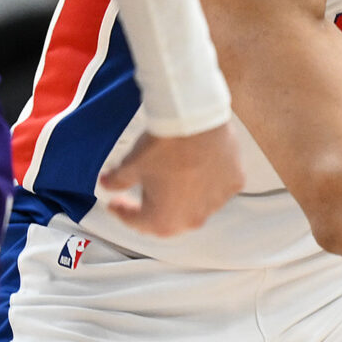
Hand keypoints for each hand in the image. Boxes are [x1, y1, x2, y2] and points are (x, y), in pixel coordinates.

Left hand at [98, 122, 241, 236]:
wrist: (194, 118)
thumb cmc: (164, 145)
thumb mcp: (130, 165)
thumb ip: (116, 181)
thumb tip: (108, 183)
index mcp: (165, 221)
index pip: (137, 223)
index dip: (123, 212)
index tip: (116, 203)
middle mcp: (194, 219)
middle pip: (170, 220)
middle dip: (154, 208)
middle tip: (141, 194)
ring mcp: (217, 202)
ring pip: (196, 205)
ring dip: (183, 196)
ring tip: (173, 176)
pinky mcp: (233, 183)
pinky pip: (217, 188)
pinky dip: (207, 182)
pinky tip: (197, 167)